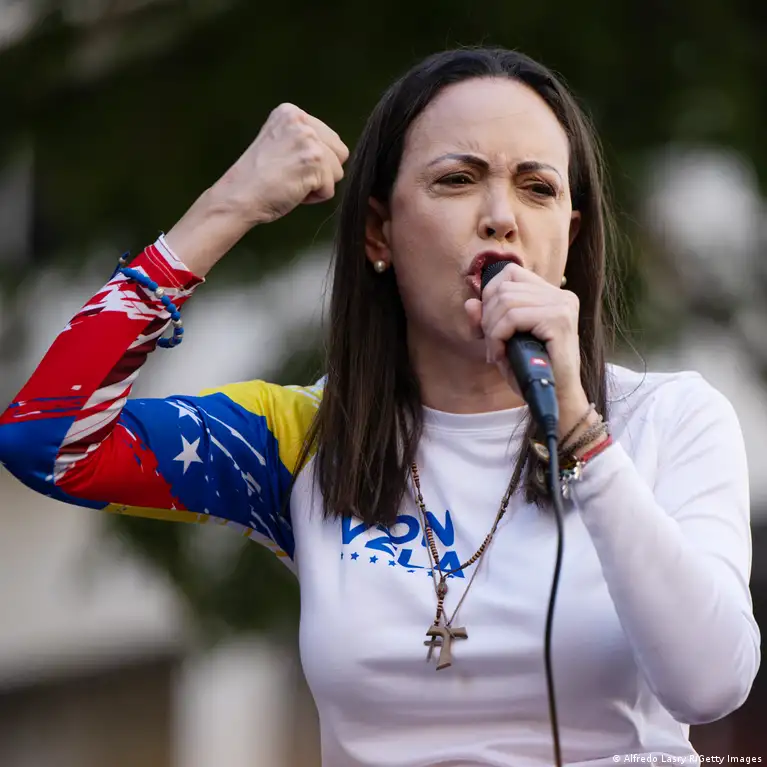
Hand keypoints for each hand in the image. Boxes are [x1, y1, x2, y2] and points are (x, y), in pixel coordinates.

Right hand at [215, 103, 349, 224]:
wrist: (238, 196)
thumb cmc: (257, 179)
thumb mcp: (279, 143)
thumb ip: (303, 139)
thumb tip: (334, 152)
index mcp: (290, 112)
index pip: (329, 139)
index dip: (314, 161)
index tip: (288, 166)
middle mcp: (301, 121)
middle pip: (339, 153)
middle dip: (322, 171)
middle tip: (291, 176)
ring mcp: (308, 140)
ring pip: (337, 172)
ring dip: (318, 185)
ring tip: (291, 183)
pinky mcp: (314, 161)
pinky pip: (329, 189)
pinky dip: (314, 198)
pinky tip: (292, 192)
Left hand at [464, 263, 585, 408]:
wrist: (555, 398)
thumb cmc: (530, 371)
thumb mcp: (502, 341)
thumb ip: (485, 320)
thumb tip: (470, 303)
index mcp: (551, 294)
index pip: (510, 272)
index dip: (490, 295)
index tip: (488, 324)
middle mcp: (560, 295)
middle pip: (504, 288)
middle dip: (488, 317)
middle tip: (492, 344)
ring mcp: (562, 305)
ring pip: (506, 301)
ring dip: (492, 330)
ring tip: (497, 351)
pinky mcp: (559, 320)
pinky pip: (512, 318)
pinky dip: (498, 336)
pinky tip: (501, 353)